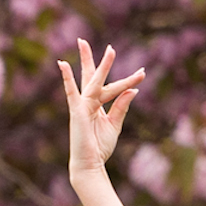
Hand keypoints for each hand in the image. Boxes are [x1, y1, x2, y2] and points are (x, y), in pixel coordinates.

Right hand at [56, 39, 148, 178]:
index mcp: (97, 106)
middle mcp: (88, 102)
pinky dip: (67, 79)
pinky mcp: (77, 111)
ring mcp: (81, 106)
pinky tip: (62, 64)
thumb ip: (121, 106)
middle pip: (92, 76)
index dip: (128, 80)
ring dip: (89, 62)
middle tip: (90, 41)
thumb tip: (132, 90)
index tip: (143, 73)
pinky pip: (72, 92)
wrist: (90, 164)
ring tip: (85, 43)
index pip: (112, 87)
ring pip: (91, 81)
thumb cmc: (100, 147)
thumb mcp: (115, 124)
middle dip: (92, 59)